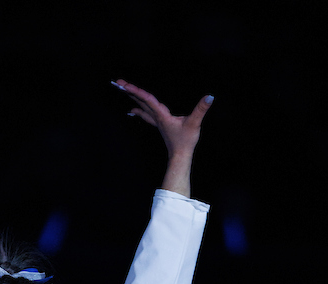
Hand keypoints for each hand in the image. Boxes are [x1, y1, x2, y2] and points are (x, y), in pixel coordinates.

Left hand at [112, 82, 212, 196]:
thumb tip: (210, 96)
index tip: (124, 85)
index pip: (147, 99)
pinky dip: (138, 110)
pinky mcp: (159, 125)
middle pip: (140, 101)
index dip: (136, 91)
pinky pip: (145, 115)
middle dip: (129, 91)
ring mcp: (157, 121)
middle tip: (117, 83)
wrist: (180, 157)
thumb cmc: (186, 142)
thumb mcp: (194, 124)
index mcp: (162, 115)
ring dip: (132, 98)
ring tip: (122, 91)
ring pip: (141, 107)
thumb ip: (201, 109)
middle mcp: (156, 117)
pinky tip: (132, 110)